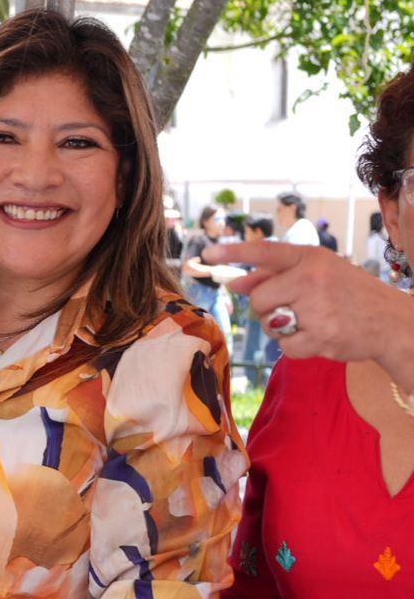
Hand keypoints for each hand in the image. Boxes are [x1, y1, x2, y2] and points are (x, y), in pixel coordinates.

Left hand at [204, 242, 413, 369]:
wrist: (392, 322)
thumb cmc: (348, 293)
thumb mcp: (317, 273)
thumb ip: (274, 276)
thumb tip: (234, 284)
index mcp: (311, 258)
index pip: (266, 251)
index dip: (234, 252)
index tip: (207, 254)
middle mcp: (313, 279)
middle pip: (258, 299)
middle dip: (265, 308)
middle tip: (291, 308)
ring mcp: (319, 309)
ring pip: (269, 324)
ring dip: (281, 328)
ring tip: (309, 321)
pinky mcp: (323, 337)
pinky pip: (284, 347)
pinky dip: (295, 347)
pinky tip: (316, 337)